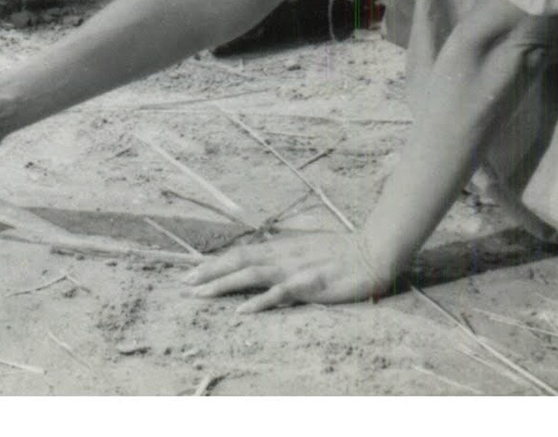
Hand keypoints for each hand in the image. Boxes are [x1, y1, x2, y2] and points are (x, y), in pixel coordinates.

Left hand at [185, 230, 399, 311]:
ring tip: (200, 294)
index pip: (242, 252)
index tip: (192, 271)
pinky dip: (259, 301)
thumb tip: (269, 258)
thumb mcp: (310, 248)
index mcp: (282, 247)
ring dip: (223, 284)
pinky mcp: (310, 285)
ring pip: (251, 274)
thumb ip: (289, 253)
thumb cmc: (344, 251)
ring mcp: (295, 269)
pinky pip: (279, 294)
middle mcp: (283, 255)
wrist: (374, 250)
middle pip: (239, 259)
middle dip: (209, 271)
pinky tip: (241, 310)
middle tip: (183, 284)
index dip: (216, 261)